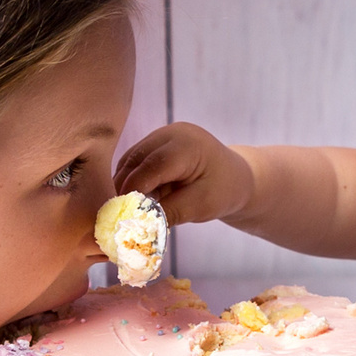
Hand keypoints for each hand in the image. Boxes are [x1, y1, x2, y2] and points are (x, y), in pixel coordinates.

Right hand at [114, 123, 256, 225]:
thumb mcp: (201, 206)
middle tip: (120, 217)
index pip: (151, 166)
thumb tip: (138, 221)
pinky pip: (134, 163)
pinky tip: (138, 200)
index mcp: (187, 144)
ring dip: (126, 186)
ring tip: (130, 211)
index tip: (123, 216)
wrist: (235, 178)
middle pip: (135, 161)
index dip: (133, 191)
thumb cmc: (223, 191)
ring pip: (130, 162)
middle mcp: (170, 133)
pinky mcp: (155, 143)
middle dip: (125, 190)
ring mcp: (161, 135)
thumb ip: (169, 212)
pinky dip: (132, 181)